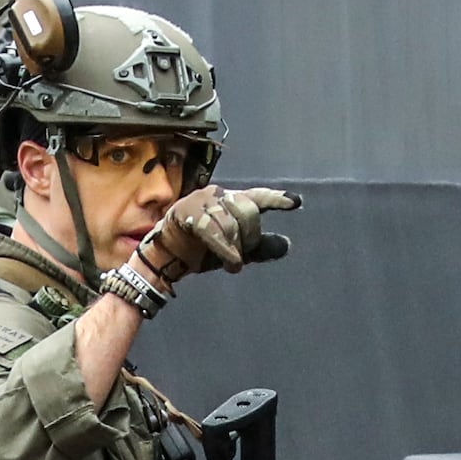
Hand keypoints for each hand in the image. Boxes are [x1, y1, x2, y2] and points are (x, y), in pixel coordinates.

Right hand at [138, 185, 301, 280]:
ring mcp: (201, 201)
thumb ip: (259, 248)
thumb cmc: (198, 250)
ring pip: (231, 223)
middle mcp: (218, 194)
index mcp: (231, 199)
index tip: (296, 203)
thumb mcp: (234, 250)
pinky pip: (213, 232)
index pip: (258, 197)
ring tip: (231, 264)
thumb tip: (287, 245)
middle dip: (249, 237)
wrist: (164, 258)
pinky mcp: (186, 212)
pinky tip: (230, 263)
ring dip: (235, 249)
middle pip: (247, 212)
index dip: (277, 199)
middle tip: (242, 255)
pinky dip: (225, 250)